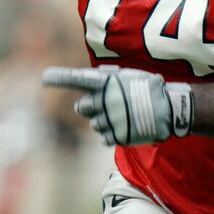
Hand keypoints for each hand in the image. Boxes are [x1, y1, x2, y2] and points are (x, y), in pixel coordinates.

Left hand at [42, 65, 193, 145]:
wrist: (169, 108)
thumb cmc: (148, 88)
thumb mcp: (127, 76)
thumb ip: (106, 78)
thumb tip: (89, 79)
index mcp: (105, 83)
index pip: (76, 79)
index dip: (59, 78)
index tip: (44, 78)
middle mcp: (103, 100)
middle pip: (81, 107)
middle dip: (90, 107)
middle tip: (108, 104)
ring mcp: (108, 119)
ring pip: (93, 124)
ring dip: (103, 120)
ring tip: (123, 115)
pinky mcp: (116, 135)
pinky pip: (103, 137)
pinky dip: (110, 133)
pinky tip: (124, 126)